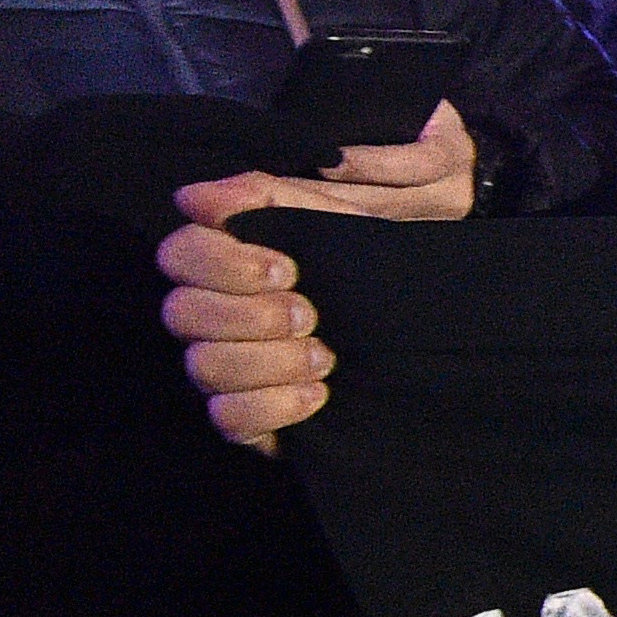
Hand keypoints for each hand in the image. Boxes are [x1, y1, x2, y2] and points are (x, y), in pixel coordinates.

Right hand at [153, 103, 472, 451]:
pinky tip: (318, 396)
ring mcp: (231, 366)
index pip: (180, 255)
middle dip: (250, 317)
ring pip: (205, 368)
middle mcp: (216, 313)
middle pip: (182, 315)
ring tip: (326, 357)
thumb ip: (267, 197)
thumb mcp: (338, 214)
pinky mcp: (253, 415)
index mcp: (228, 259)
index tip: (288, 268)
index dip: (222, 264)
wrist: (436, 311)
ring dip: (267, 362)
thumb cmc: (378, 250)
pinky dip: (271, 408)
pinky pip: (228, 419)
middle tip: (312, 315)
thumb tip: (192, 198)